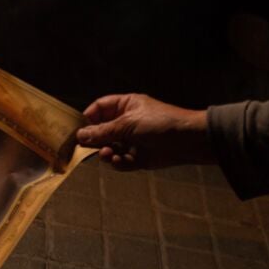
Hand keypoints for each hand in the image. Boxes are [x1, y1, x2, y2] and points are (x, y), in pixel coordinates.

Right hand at [77, 94, 213, 169]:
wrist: (189, 141)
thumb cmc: (161, 124)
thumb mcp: (127, 124)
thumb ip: (102, 131)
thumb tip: (79, 136)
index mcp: (125, 106)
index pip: (99, 109)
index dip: (88, 118)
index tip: (78, 130)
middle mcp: (126, 122)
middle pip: (101, 131)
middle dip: (95, 140)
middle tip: (88, 147)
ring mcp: (132, 140)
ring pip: (109, 148)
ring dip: (106, 152)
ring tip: (109, 155)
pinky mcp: (137, 157)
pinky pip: (120, 161)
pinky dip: (118, 162)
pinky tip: (120, 161)